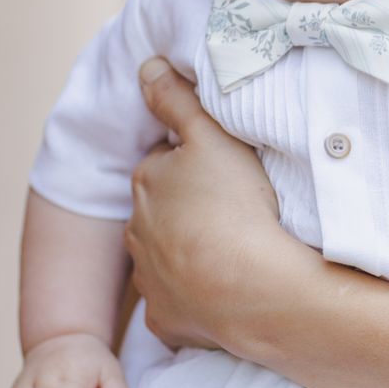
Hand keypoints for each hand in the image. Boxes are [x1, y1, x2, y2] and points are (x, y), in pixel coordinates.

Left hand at [126, 58, 282, 346]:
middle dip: (184, 209)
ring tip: (230, 250)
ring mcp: (150, 281)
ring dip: (187, 252)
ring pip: (165, 258)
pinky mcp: (167, 320)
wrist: (252, 290)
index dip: (191, 165)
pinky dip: (193, 299)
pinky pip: (177, 304)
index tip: (221, 172)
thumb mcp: (211, 137)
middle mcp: (137, 233)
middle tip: (230, 210)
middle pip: (160, 212)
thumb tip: (145, 67)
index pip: (162, 165)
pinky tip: (222, 292)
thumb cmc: (234, 207)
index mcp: (146, 184)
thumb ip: (177, 99)